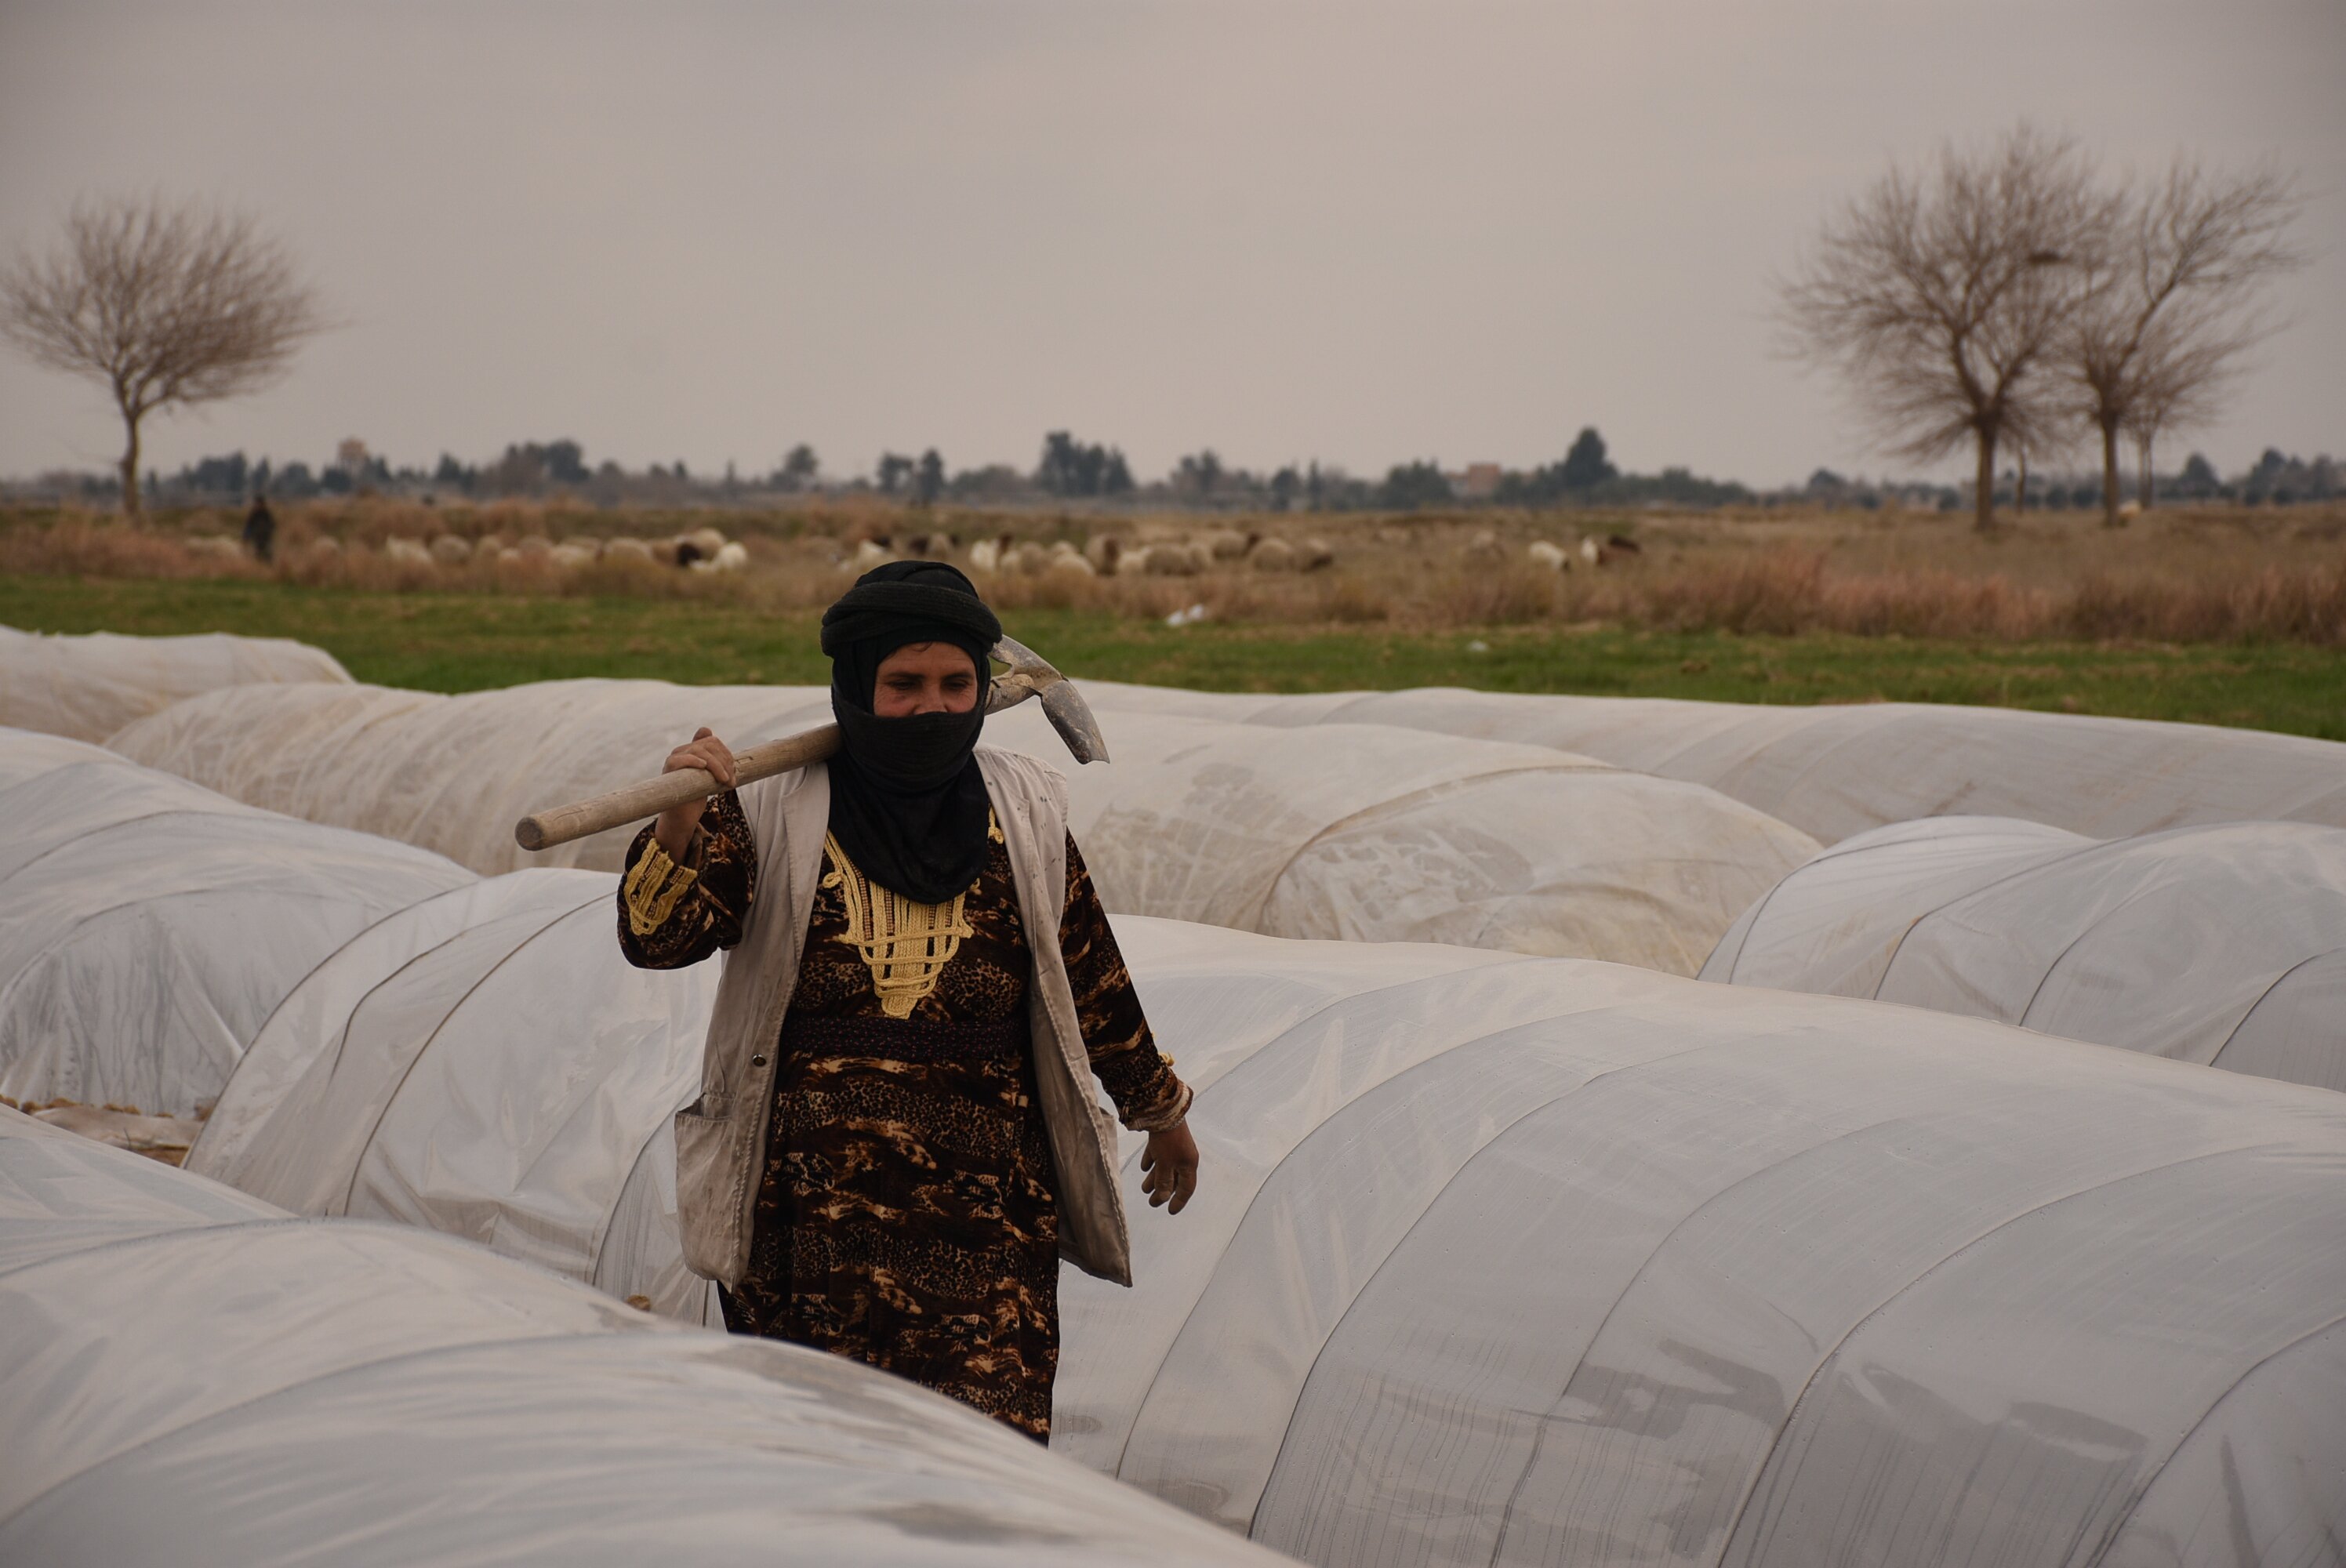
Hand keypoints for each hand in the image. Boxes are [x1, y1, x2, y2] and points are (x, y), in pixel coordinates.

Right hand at [653, 727, 734, 861]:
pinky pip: (680, 759)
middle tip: (731, 780)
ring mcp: (674, 758)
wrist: (683, 815)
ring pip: (699, 751)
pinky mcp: (668, 768)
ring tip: (725, 781)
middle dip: (724, 762)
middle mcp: (682, 751)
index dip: (725, 753)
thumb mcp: (711, 776)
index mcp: (693, 750)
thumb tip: (713, 736)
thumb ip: (716, 760)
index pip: (712, 741)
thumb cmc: (697, 795)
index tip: (732, 770)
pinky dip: (693, 761)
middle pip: (708, 745)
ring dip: (717, 766)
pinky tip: (703, 767)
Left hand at [1140, 1120, 1198, 1214]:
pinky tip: (1144, 1167)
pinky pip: (1159, 1154)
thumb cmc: (1168, 1140)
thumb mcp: (1165, 1164)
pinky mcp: (1165, 1138)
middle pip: (1174, 1179)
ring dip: (1155, 1178)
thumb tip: (1162, 1197)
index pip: (1187, 1188)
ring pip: (1165, 1167)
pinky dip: (1152, 1161)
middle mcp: (1183, 1157)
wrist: (1164, 1111)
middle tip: (1152, 1202)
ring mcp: (1174, 1147)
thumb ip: (1163, 1181)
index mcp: (1189, 1164)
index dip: (1179, 1201)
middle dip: (1163, 1191)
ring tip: (1144, 1188)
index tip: (1170, 1211)